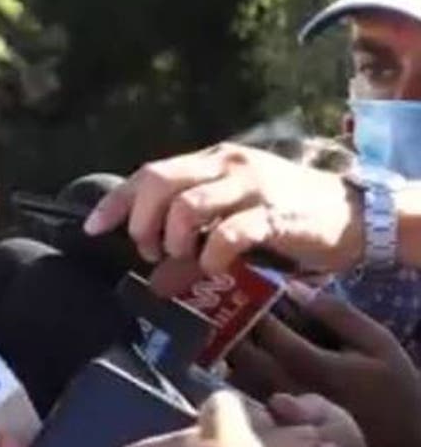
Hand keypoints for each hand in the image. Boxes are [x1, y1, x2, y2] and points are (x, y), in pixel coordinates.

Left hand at [84, 143, 362, 294]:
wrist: (354, 215)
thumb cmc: (286, 219)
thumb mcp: (232, 228)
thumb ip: (191, 249)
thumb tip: (153, 284)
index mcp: (209, 162)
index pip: (149, 173)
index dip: (116, 201)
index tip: (91, 228)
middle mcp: (226, 165)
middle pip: (160, 181)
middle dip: (141, 220)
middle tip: (149, 250)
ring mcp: (251, 186)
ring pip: (187, 203)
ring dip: (173, 238)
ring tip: (181, 258)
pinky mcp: (275, 215)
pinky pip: (229, 232)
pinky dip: (210, 254)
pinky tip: (212, 267)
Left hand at [228, 289, 420, 446]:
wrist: (404, 441)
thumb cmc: (393, 388)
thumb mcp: (378, 343)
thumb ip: (337, 314)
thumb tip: (294, 288)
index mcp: (318, 368)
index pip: (271, 334)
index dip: (253, 309)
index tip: (242, 287)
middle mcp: (292, 391)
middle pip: (245, 356)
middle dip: (229, 328)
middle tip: (222, 303)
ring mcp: (281, 412)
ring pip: (237, 377)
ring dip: (227, 350)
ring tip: (222, 323)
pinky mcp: (278, 425)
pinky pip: (244, 394)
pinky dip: (235, 372)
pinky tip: (238, 354)